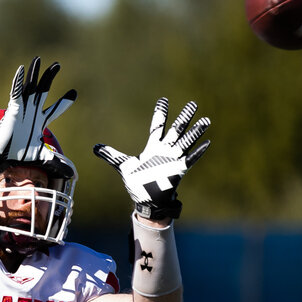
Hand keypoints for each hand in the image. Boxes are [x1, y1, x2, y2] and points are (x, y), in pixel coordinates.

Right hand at [0, 57, 76, 163]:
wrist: (3, 156)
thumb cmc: (19, 154)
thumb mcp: (43, 158)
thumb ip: (57, 164)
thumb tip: (73, 174)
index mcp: (39, 121)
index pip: (54, 109)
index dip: (64, 101)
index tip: (74, 92)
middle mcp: (31, 111)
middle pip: (42, 90)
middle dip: (49, 77)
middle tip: (58, 65)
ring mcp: (22, 108)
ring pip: (30, 87)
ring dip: (35, 73)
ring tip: (40, 59)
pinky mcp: (13, 108)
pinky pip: (16, 92)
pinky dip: (19, 82)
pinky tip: (22, 70)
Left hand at [94, 98, 209, 219]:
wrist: (146, 201)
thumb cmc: (137, 183)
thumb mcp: (123, 165)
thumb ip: (110, 154)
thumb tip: (95, 147)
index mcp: (153, 147)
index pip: (158, 126)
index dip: (160, 113)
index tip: (163, 100)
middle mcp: (165, 150)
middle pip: (177, 129)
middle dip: (184, 117)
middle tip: (192, 104)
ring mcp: (173, 159)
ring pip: (186, 141)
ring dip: (196, 131)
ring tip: (206, 120)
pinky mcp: (179, 170)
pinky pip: (191, 159)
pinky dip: (199, 151)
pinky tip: (207, 142)